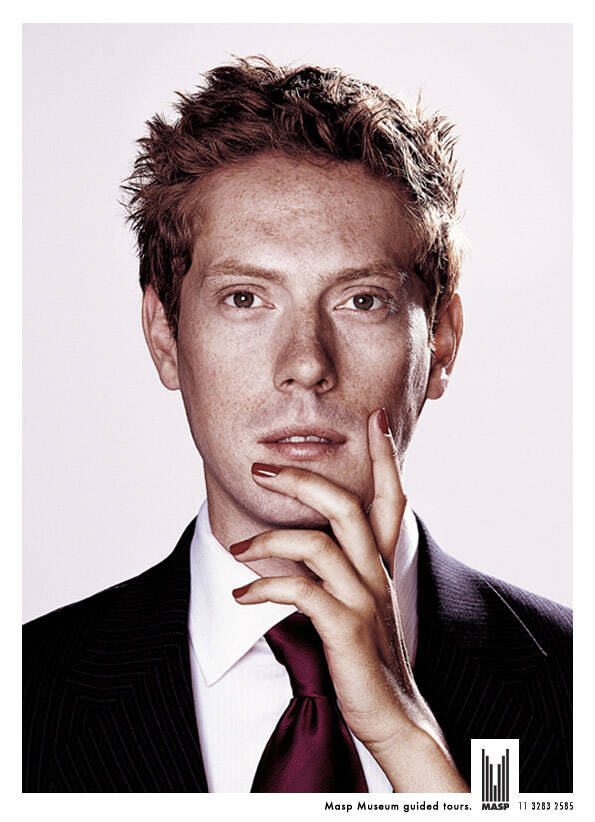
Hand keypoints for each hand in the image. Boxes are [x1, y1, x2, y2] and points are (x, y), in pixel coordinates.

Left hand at [231, 409, 467, 792]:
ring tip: (236, 550)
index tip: (377, 418)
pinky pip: (301, 593)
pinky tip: (241, 596)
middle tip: (262, 467)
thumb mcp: (365, 607)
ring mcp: (364, 601)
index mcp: (381, 565)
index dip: (386, 457)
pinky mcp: (347, 630)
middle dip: (303, 478)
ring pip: (319, 543)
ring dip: (269, 541)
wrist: (397, 720)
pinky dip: (265, 589)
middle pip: (345, 505)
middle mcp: (377, 574)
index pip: (391, 498)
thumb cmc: (371, 660)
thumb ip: (345, 572)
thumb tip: (307, 544)